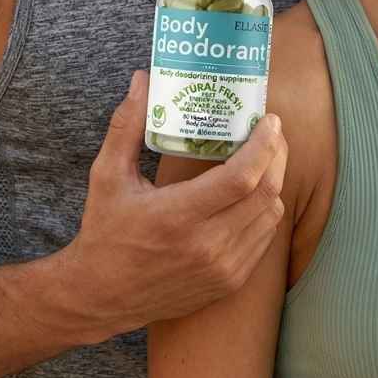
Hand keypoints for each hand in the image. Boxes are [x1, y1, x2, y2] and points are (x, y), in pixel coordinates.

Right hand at [59, 71, 286, 341]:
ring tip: (264, 159)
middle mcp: (206, 246)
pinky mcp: (229, 283)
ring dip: (273, 181)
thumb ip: (127, 126)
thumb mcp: (107, 176)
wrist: (100, 297)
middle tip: (272, 132)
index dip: (265, 145)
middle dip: (277, 155)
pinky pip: (264, 239)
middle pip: (266, 192)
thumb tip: (142, 80)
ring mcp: (221, 269)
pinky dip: (265, 211)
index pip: (242, 177)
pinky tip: (253, 194)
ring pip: (270, 215)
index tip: (270, 121)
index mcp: (176, 217)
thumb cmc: (104, 232)